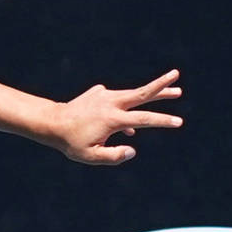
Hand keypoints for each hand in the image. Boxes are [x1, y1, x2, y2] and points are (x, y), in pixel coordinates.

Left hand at [53, 69, 183, 164]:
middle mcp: (112, 103)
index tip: (178, 122)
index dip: (163, 121)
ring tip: (173, 92)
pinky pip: (116, 101)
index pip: (144, 120)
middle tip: (177, 75)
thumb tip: (132, 150)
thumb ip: (114, 156)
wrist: (52, 123)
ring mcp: (105, 95)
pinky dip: (123, 108)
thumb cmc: (72, 142)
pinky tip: (115, 122)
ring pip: (133, 93)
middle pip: (142, 93)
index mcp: (114, 119)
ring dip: (152, 92)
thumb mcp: (92, 156)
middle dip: (161, 85)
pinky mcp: (99, 92)